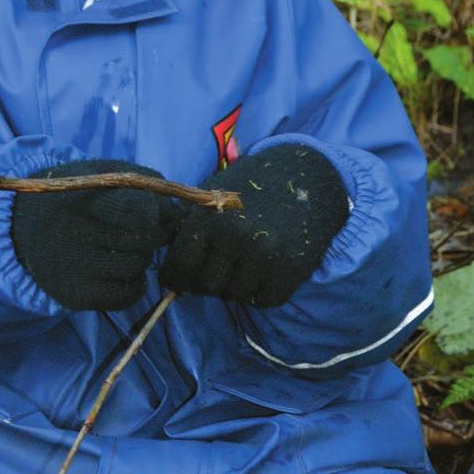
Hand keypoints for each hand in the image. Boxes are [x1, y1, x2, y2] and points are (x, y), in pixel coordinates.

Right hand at [11, 159, 180, 310]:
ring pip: (138, 265)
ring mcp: (73, 267)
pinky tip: (124, 270)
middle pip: (144, 238)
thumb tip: (178, 212)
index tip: (155, 210)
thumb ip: (143, 182)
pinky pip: (125, 295)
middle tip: (144, 230)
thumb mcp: (102, 173)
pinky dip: (135, 283)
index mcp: (82, 195)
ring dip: (144, 257)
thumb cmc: (74, 195)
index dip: (157, 210)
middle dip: (154, 233)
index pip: (139, 209)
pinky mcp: (75, 295)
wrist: (19, 227)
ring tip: (129, 247)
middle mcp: (74, 232)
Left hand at [161, 145, 348, 306]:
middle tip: (217, 267)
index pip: (179, 268)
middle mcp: (234, 238)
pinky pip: (264, 300)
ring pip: (235, 295)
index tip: (178, 279)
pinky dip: (262, 291)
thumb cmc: (252, 184)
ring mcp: (264, 256)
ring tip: (244, 263)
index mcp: (208, 218)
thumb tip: (167, 270)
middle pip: (206, 286)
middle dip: (207, 281)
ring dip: (236, 286)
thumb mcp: (212, 193)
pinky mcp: (291, 269)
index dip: (176, 277)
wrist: (306, 173)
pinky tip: (265, 269)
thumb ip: (189, 226)